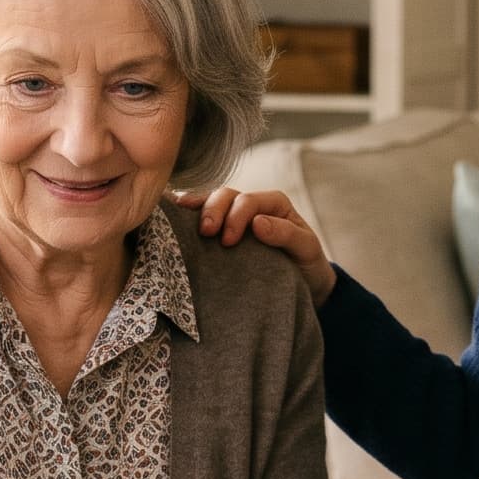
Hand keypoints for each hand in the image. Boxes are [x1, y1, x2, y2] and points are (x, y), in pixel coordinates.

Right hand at [171, 186, 335, 303]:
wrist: (305, 283)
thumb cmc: (307, 264)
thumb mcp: (306, 249)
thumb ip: (286, 235)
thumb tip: (257, 223)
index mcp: (273, 203)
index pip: (248, 201)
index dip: (235, 216)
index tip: (227, 241)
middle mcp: (252, 205)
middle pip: (225, 195)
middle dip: (212, 210)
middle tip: (205, 232)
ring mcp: (234, 217)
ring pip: (210, 202)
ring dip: (195, 211)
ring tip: (178, 221)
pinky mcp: (222, 232)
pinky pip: (202, 218)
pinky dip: (187, 217)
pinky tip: (171, 221)